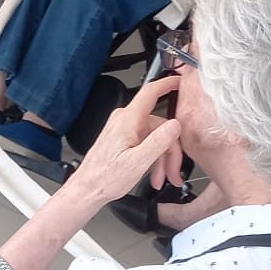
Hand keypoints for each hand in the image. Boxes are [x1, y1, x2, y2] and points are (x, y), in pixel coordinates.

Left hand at [68, 75, 182, 207]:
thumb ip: (158, 142)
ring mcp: (124, 128)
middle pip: (159, 126)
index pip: (150, 93)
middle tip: (174, 172)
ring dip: (162, 160)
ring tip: (162, 178)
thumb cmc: (106, 177)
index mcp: (128, 120)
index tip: (181, 81)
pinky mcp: (124, 138)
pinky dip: (153, 159)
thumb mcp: (138, 162)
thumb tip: (174, 125)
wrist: (89, 188)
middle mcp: (125, 120)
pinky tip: (154, 175)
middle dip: (170, 151)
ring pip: (155, 137)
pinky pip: (146, 142)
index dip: (167, 84)